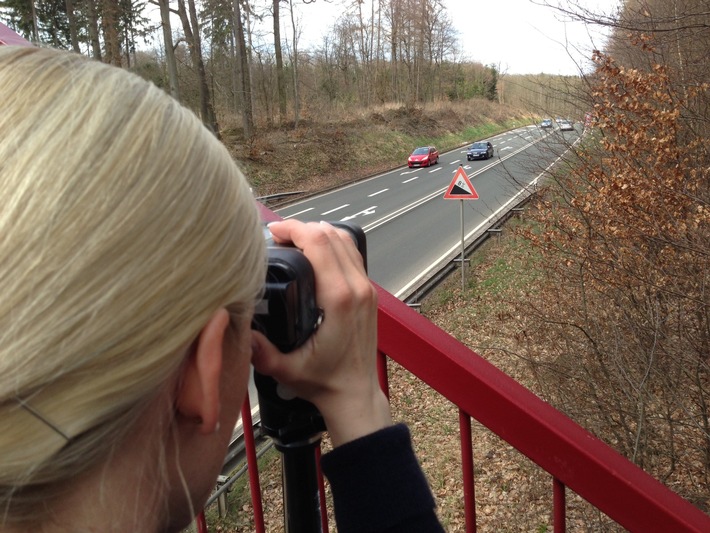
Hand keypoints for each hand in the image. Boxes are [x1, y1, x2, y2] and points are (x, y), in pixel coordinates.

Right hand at [251, 220, 391, 445]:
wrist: (356, 394)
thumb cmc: (326, 382)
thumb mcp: (287, 370)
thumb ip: (262, 352)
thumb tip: (236, 328)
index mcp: (339, 299)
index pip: (319, 244)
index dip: (295, 229)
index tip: (274, 232)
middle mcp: (357, 288)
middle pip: (332, 235)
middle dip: (303, 227)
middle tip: (278, 236)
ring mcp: (366, 288)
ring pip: (345, 240)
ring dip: (319, 233)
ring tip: (294, 240)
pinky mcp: (368, 292)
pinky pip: (353, 254)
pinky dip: (334, 244)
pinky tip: (315, 251)